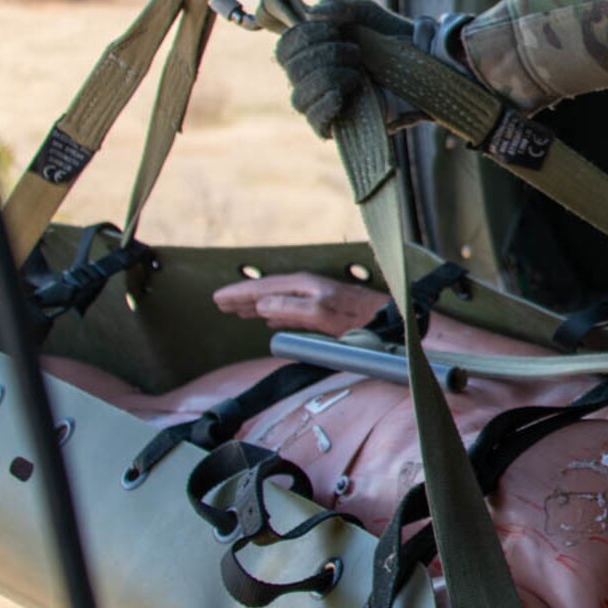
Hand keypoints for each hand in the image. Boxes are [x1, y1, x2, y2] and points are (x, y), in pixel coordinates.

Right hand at [212, 271, 389, 336]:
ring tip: (235, 310)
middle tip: (218, 302)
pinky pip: (288, 310)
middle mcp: (307, 288)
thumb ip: (291, 309)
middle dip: (243, 296)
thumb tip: (261, 305)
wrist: (389, 321)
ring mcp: (315, 298)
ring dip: (255, 304)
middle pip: (267, 290)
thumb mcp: (321, 314)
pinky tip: (268, 320)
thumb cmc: (358, 317)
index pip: (263, 287)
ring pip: (276, 299)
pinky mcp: (322, 312)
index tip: (217, 298)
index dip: (240, 293)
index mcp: (304, 286)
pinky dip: (273, 313)